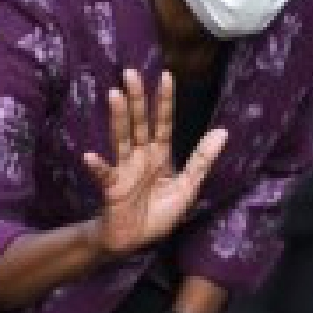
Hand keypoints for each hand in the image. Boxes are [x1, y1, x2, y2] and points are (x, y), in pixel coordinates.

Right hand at [82, 70, 226, 258]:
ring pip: (122, 138)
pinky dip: (98, 167)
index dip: (165, 101)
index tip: (166, 75)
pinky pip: (105, 175)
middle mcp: (141, 156)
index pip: (163, 122)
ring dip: (118, 118)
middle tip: (131, 72)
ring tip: (114, 95)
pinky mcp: (113, 188)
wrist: (134, 240)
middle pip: (139, 122)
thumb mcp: (188, 187)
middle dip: (136, 99)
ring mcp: (125, 170)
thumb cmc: (158, 213)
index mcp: (160, 154)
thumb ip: (202, 160)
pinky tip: (90, 156)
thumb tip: (223, 131)